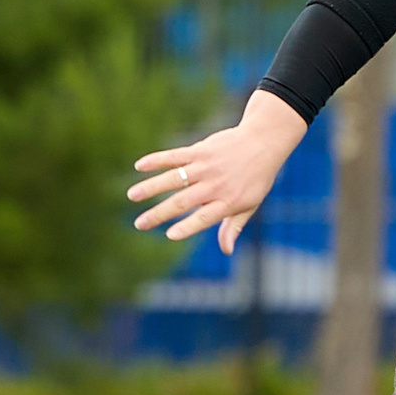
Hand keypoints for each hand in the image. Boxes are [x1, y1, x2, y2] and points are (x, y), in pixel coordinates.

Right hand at [129, 88, 308, 253]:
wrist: (263, 143)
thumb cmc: (256, 179)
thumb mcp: (250, 205)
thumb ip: (233, 227)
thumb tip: (226, 251)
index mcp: (228, 202)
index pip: (205, 218)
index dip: (188, 227)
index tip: (170, 235)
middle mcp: (215, 185)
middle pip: (183, 202)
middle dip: (159, 214)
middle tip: (139, 224)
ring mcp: (206, 167)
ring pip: (174, 179)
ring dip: (151, 187)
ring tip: (132, 196)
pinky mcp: (200, 151)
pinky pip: (175, 156)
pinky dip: (157, 160)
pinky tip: (139, 166)